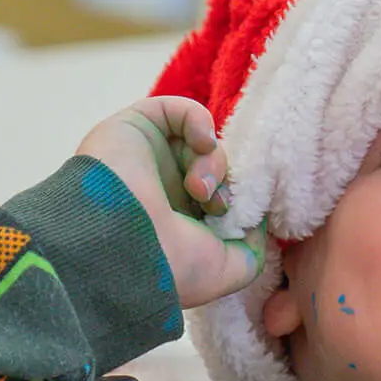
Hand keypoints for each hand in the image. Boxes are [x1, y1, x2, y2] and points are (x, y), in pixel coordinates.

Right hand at [75, 97, 270, 310]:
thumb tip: (258, 221)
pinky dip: (199, 122)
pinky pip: (179, 109)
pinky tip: (202, 143)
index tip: (238, 216)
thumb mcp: (228, 271)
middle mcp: (161, 190)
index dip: (236, 200)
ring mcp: (148, 158)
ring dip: (213, 163)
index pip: (218, 197)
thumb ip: (253, 250)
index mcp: (176, 224)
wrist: (121, 244)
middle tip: (216, 206)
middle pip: (214, 168)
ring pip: (201, 143)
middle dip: (224, 184)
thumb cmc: (170, 265)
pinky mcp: (136, 127)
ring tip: (200, 188)